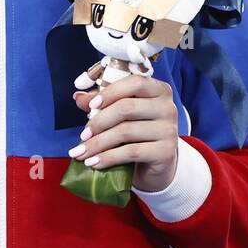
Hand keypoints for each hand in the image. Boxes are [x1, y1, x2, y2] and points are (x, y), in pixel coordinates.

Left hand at [70, 75, 178, 192]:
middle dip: (99, 122)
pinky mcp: (166, 152)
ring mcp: (169, 130)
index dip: (110, 92)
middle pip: (127, 108)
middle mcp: (167, 107)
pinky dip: (108, 158)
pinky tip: (94, 163)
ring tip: (82, 152)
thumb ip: (102, 103)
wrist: (158, 164)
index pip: (134, 83)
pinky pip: (131, 152)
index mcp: (158, 90)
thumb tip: (79, 97)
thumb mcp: (120, 115)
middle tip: (82, 135)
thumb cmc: (137, 133)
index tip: (91, 106)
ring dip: (98, 143)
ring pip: (126, 131)